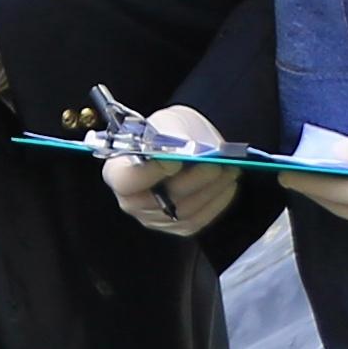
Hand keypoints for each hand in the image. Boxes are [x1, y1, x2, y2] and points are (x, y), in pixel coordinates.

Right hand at [102, 103, 240, 240]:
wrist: (183, 145)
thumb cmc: (170, 132)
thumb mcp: (168, 122)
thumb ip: (173, 134)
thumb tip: (187, 148)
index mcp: (118, 170)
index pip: (126, 180)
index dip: (150, 173)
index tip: (176, 160)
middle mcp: (131, 200)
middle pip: (159, 200)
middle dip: (191, 181)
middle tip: (215, 164)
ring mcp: (153, 218)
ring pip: (183, 212)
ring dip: (209, 190)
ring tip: (229, 170)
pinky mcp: (177, 227)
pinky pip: (198, 220)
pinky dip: (216, 202)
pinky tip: (227, 184)